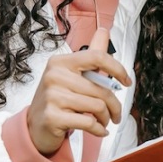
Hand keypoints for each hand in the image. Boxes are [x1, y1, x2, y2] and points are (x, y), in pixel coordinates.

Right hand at [26, 28, 132, 156]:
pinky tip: (99, 130)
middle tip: (115, 114)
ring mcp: (52, 97)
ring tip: (104, 121)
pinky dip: (99, 130)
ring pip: (97, 106)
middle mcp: (54, 76)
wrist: (36, 126)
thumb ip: (91, 55)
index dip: (117, 69)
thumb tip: (104, 31)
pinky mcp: (53, 117)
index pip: (97, 56)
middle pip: (101, 88)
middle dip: (114, 105)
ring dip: (106, 118)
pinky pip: (88, 123)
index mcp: (61, 62)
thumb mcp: (72, 74)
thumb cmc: (58, 98)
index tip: (126, 82)